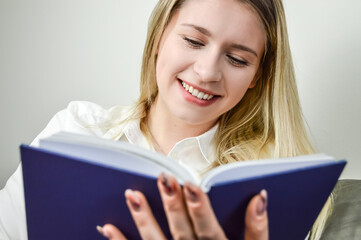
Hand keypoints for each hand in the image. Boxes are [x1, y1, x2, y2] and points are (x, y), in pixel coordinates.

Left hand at [97, 174, 267, 239]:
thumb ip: (258, 231)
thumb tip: (259, 198)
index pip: (208, 230)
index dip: (199, 209)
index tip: (189, 184)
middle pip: (180, 233)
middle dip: (172, 206)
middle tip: (162, 178)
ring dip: (143, 221)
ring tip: (132, 195)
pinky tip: (107, 227)